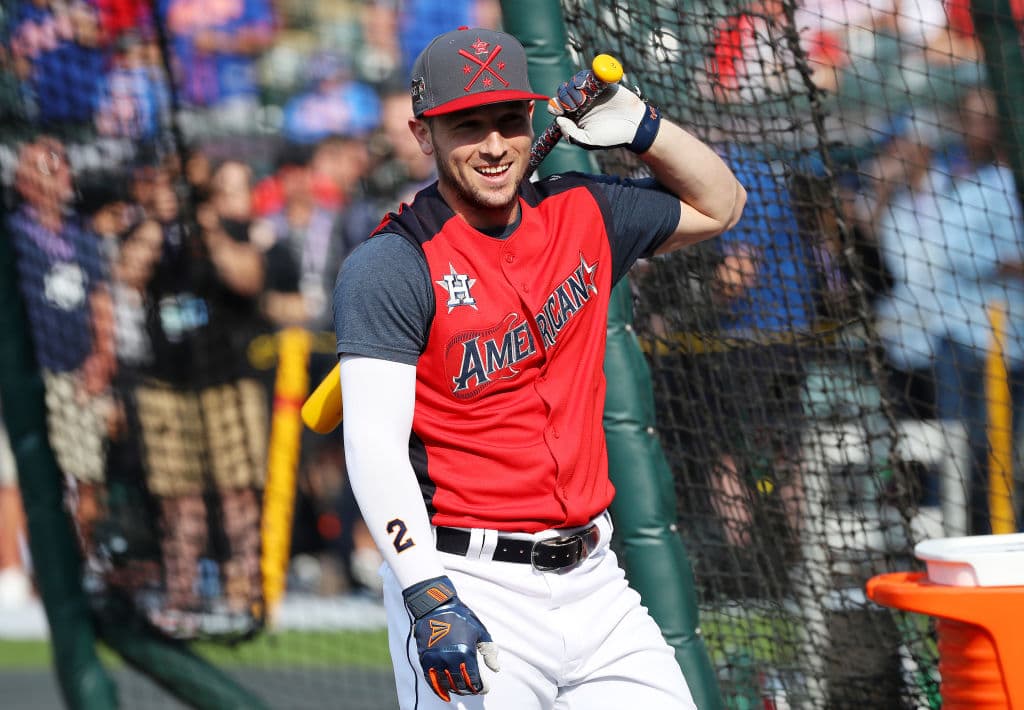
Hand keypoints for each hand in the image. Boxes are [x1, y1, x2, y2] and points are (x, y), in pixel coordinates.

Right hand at [403, 576, 499, 701]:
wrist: (436, 606)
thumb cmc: (460, 617)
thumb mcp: (480, 631)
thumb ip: (489, 651)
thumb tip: (495, 669)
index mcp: (465, 652)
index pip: (475, 679)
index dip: (481, 687)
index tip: (484, 688)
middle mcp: (450, 659)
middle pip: (461, 684)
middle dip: (469, 689)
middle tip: (474, 689)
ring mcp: (436, 660)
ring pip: (447, 684)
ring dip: (456, 690)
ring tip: (462, 689)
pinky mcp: (425, 659)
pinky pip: (432, 681)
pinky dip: (439, 690)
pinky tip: (446, 694)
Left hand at [547, 71, 660, 153]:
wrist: (634, 125)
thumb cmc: (611, 136)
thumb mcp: (589, 140)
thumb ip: (572, 133)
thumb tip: (558, 119)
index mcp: (573, 118)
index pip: (556, 108)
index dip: (555, 107)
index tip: (563, 110)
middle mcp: (578, 104)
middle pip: (562, 93)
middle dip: (565, 96)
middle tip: (576, 104)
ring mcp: (589, 92)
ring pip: (573, 83)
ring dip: (574, 87)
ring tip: (584, 97)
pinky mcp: (600, 83)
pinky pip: (588, 75)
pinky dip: (585, 77)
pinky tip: (589, 85)